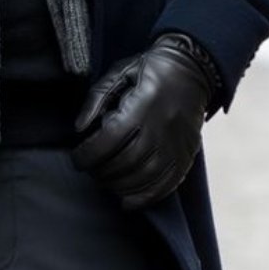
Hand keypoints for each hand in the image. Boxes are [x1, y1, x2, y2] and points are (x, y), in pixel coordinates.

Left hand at [71, 33, 217, 210]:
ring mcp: (176, 145)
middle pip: (125, 162)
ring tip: (105, 181)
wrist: (191, 69)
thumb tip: (79, 128)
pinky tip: (127, 201)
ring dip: (119, 186)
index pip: (109, 140)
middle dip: (101, 171)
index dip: (88, 155)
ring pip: (144, 177)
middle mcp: (160, 128)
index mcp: (141, 106)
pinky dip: (145, 198)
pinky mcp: (186, 155)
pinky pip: (166, 185)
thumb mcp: (119, 72)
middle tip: (90, 170)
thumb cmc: (149, 68)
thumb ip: (97, 98)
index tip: (76, 160)